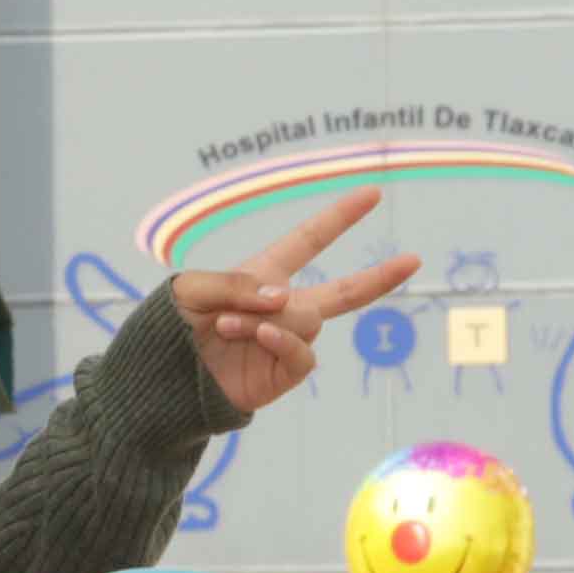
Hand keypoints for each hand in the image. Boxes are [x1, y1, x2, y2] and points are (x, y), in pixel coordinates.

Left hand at [168, 187, 418, 423]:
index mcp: (262, 275)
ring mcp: (285, 342)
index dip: (339, 218)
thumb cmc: (170, 326)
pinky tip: (257, 336)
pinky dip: (282, 340)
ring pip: (307, 318)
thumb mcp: (192, 288)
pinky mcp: (282, 373)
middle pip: (342, 291)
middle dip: (378, 278)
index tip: (371, 194)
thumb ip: (238, 283)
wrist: (160, 378)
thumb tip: (284, 298)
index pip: (309, 241)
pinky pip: (304, 353)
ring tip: (228, 325)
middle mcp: (281, 308)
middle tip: (413, 260)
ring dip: (268, 317)